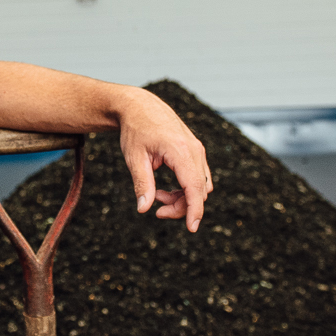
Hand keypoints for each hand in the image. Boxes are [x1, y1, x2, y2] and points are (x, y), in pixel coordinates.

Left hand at [117, 90, 212, 231]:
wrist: (139, 106)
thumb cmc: (135, 130)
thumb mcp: (135, 159)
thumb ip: (142, 185)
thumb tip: (144, 209)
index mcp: (181, 151)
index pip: (194, 188)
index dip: (194, 211)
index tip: (191, 229)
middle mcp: (195, 150)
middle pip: (198, 191)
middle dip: (180, 207)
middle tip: (156, 210)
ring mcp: (197, 149)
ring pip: (200, 185)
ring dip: (183, 198)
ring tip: (157, 196)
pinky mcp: (195, 151)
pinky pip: (198, 177)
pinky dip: (185, 188)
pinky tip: (166, 189)